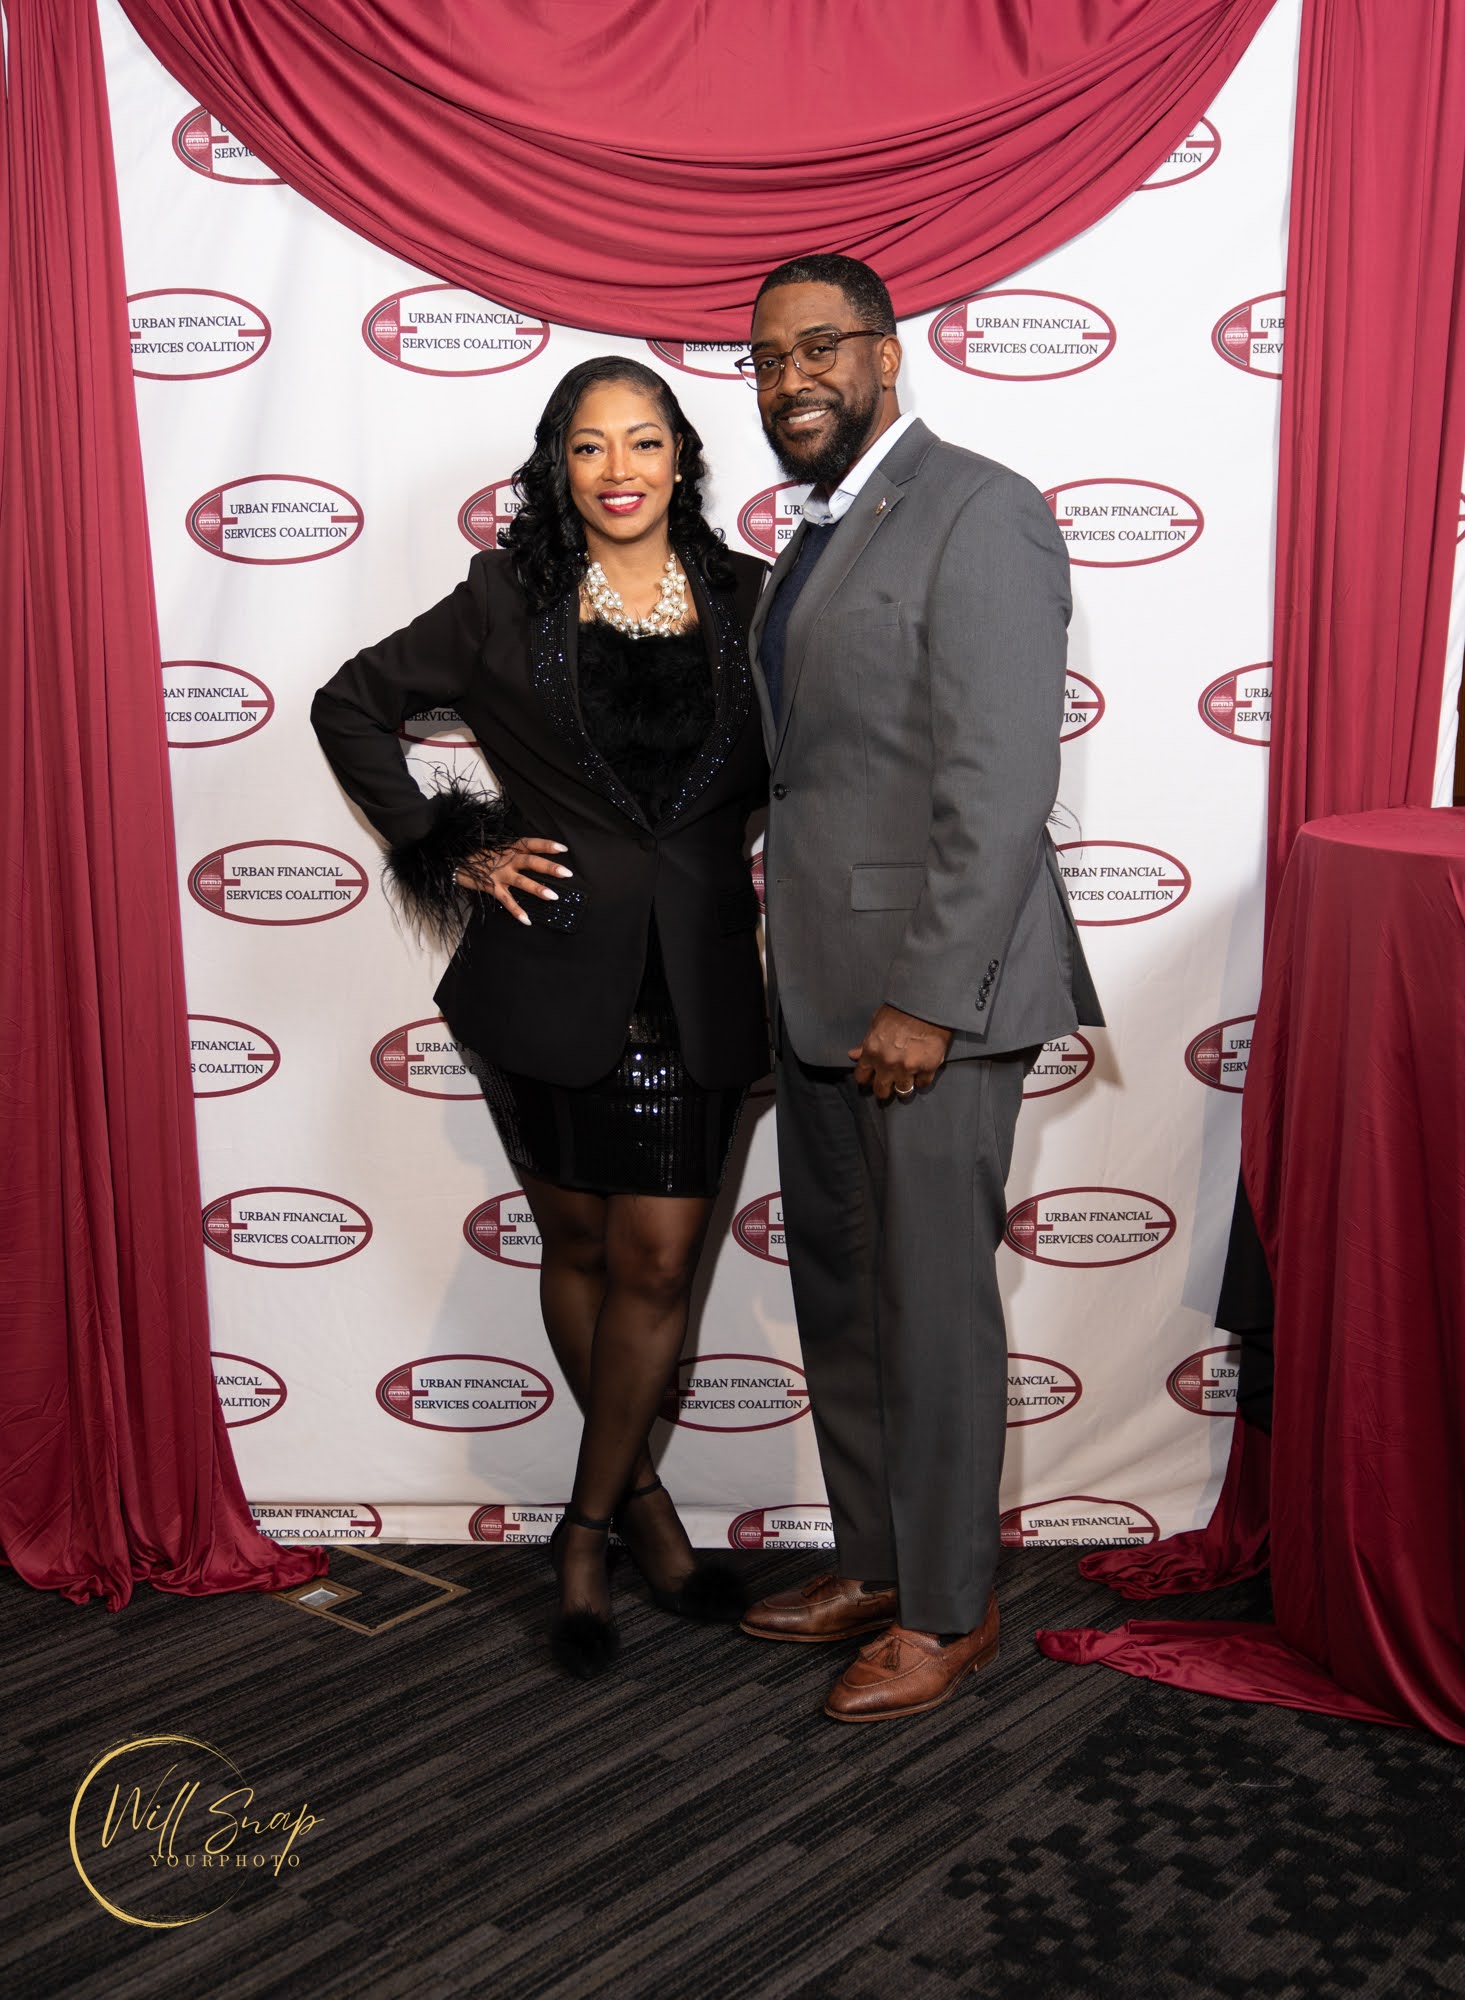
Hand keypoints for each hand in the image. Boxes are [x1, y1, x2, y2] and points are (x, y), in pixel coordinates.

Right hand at [455, 838, 570, 925]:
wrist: (455, 863)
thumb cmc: (480, 857)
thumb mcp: (498, 849)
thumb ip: (515, 853)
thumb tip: (536, 859)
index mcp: (509, 848)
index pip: (530, 843)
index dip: (546, 845)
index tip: (563, 849)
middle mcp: (506, 859)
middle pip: (530, 861)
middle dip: (549, 867)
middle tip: (567, 873)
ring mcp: (498, 874)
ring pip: (521, 881)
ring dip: (537, 889)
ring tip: (553, 896)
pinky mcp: (490, 887)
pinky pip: (506, 900)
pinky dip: (516, 910)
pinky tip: (527, 920)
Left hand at [848, 1004, 952, 1100]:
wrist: (926, 1004)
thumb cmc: (899, 1010)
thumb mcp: (876, 1024)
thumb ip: (866, 1044)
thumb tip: (853, 1055)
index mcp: (872, 1052)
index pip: (862, 1077)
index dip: (866, 1079)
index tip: (871, 1079)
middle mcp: (887, 1064)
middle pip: (881, 1091)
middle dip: (884, 1090)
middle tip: (889, 1086)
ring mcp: (908, 1068)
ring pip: (903, 1091)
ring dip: (904, 1087)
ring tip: (907, 1081)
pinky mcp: (928, 1068)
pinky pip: (923, 1084)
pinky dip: (922, 1080)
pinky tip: (922, 1073)